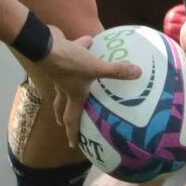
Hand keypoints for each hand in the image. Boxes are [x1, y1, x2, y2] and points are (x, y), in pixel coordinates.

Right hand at [20, 27, 141, 145]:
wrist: (46, 45)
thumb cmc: (69, 63)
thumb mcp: (96, 68)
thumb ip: (116, 71)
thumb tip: (138, 73)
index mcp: (73, 95)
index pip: (72, 119)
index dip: (73, 133)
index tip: (74, 144)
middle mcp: (64, 87)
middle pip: (60, 106)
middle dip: (62, 116)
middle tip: (63, 123)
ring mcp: (59, 73)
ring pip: (64, 83)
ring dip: (68, 87)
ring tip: (78, 85)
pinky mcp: (59, 57)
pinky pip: (72, 55)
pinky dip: (81, 49)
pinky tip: (89, 41)